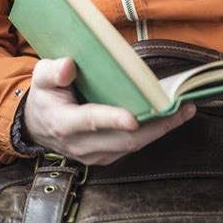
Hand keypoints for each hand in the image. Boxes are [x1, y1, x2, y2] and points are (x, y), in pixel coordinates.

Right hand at [23, 58, 196, 165]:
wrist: (38, 126)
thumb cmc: (44, 96)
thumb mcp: (41, 77)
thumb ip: (52, 72)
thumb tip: (68, 66)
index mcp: (64, 122)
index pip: (90, 121)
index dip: (112, 119)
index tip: (133, 118)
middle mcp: (81, 144)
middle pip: (123, 139)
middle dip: (155, 125)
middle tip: (181, 108)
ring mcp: (95, 154)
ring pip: (133, 146)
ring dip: (160, 129)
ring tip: (185, 110)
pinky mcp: (106, 156)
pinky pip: (133, 147)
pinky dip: (153, 133)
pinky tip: (170, 117)